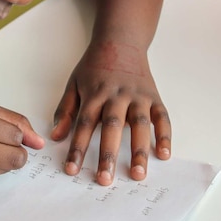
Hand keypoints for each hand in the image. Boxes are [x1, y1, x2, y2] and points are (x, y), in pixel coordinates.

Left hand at [51, 40, 170, 184]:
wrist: (121, 40)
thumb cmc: (95, 65)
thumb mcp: (74, 83)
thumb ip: (65, 110)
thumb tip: (55, 136)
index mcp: (94, 94)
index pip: (83, 124)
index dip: (77, 147)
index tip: (72, 169)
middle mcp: (116, 96)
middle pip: (111, 127)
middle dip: (107, 155)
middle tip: (105, 180)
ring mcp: (137, 96)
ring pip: (139, 124)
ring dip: (139, 150)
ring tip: (138, 174)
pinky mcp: (153, 96)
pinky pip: (161, 117)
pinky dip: (164, 135)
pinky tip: (164, 154)